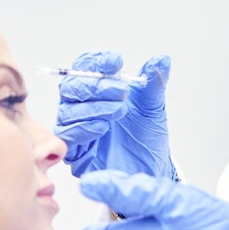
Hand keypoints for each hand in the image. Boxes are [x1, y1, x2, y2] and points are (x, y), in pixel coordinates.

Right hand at [54, 51, 175, 179]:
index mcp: (96, 91)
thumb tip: (161, 60)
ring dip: (95, 107)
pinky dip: (84, 128)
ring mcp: (77, 129)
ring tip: (120, 110)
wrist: (151, 169)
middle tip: (121, 90)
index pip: (84, 68)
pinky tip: (103, 127)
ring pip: (67, 111)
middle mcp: (82, 108)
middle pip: (70, 87)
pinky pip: (68, 136)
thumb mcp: (152, 108)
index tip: (115, 61)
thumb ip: (153, 83)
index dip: (95, 62)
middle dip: (95, 85)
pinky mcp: (76, 153)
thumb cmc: (146, 138)